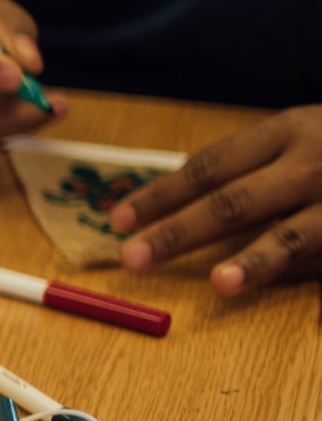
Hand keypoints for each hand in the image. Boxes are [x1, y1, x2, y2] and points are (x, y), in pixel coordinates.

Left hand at [111, 107, 321, 294]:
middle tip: (132, 257)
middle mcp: (310, 164)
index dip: (162, 195)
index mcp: (285, 131)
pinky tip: (269, 288)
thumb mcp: (297, 134)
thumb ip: (248, 162)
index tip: (118, 220)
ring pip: (292, 236)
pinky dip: (294, 272)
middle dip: (180, 231)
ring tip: (220, 283)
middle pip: (235, 202)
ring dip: (254, 261)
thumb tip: (172, 196)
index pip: (210, 166)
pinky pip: (320, 257)